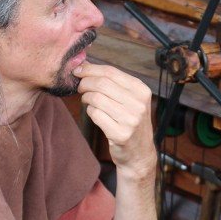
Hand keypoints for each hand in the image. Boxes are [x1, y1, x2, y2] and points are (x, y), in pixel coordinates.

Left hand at [74, 62, 155, 180]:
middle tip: (79, 86)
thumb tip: (85, 66)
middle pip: (102, 83)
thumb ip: (112, 82)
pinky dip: (90, 112)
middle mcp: (139, 104)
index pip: (111, 72)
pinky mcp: (121, 134)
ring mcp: (131, 120)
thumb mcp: (131, 99)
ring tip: (87, 101)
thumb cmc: (131, 122)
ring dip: (86, 98)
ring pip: (96, 98)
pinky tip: (94, 114)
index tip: (78, 71)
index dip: (90, 69)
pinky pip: (96, 115)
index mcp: (141, 90)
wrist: (140, 153)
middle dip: (85, 83)